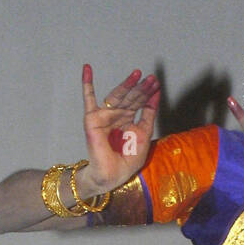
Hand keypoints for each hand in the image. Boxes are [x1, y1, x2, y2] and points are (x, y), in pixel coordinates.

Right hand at [81, 65, 159, 191]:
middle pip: (131, 98)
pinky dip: (87, 83)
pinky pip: (88, 98)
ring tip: (137, 74)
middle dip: (142, 88)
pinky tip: (87, 69)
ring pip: (117, 96)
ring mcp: (104, 116)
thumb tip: (155, 96)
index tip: (156, 84)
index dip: (148, 94)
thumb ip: (148, 116)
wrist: (111, 175)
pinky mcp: (93, 119)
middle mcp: (117, 116)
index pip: (139, 103)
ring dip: (127, 84)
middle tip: (151, 79)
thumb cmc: (126, 161)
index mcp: (129, 121)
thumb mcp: (144, 136)